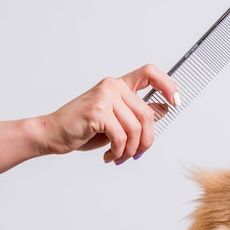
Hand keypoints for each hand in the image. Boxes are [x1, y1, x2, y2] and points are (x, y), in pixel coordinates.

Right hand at [41, 64, 177, 163]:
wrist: (53, 134)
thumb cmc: (85, 129)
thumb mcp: (118, 122)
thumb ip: (138, 115)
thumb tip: (164, 109)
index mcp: (119, 86)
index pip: (149, 73)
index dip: (167, 84)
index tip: (175, 101)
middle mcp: (112, 86)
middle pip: (148, 115)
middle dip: (146, 141)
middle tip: (136, 154)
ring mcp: (105, 96)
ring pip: (136, 128)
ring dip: (131, 150)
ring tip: (120, 156)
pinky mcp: (98, 111)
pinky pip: (122, 136)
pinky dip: (119, 151)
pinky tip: (110, 155)